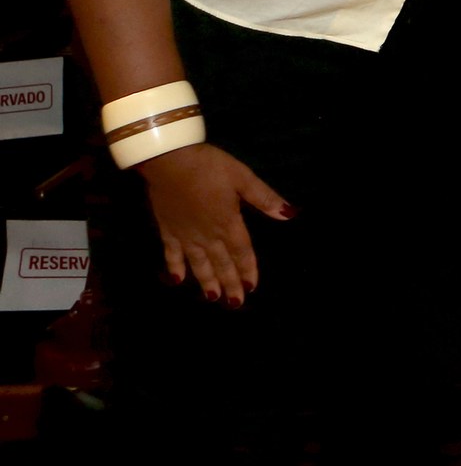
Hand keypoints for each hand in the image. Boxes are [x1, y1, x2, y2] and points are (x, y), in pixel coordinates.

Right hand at [138, 142, 292, 305]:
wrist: (169, 161)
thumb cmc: (209, 167)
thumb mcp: (243, 178)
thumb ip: (264, 198)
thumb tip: (289, 215)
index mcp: (228, 223)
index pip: (242, 251)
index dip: (248, 269)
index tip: (252, 287)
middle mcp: (207, 235)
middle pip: (221, 263)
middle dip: (229, 283)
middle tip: (235, 304)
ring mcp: (185, 234)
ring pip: (198, 263)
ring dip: (206, 281)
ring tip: (212, 298)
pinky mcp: (167, 230)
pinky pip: (171, 253)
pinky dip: (174, 267)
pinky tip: (176, 280)